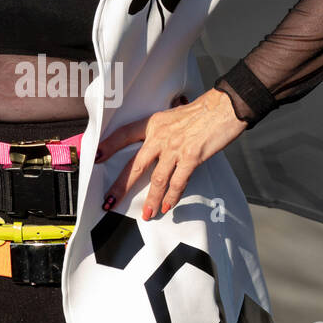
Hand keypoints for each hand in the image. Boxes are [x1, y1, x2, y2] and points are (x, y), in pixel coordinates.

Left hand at [96, 88, 246, 218]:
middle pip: (135, 165)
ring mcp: (176, 147)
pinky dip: (172, 196)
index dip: (110, 145)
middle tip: (110, 202)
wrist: (225, 107)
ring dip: (151, 199)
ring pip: (156, 179)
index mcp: (154, 123)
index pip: (125, 134)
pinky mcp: (191, 157)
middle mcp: (161, 135)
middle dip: (121, 186)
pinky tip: (168, 205)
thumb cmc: (203, 112)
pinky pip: (178, 181)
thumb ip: (164, 130)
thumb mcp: (175, 115)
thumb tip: (158, 143)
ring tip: (146, 214)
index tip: (97, 157)